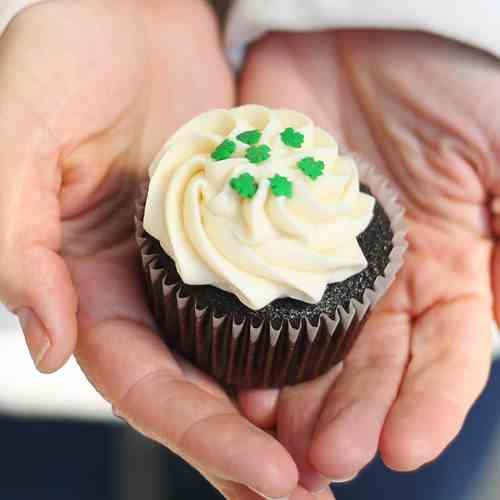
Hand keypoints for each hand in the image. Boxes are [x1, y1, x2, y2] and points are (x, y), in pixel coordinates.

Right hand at [0, 2, 308, 498]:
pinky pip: (280, 288)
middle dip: (249, 447)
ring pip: (246, 351)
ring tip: (337, 456)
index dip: (200, 434)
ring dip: (289, 405)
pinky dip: (309, 334)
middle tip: (309, 497)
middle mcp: (151, 285)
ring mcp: (204, 259)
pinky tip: (347, 368)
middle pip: (202, 385)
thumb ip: (16, 243)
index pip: (145, 384)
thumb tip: (50, 346)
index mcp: (91, 285)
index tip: (264, 478)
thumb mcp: (17, 139)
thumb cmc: (63, 58)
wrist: (127, 10)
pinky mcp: (246, 225)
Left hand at [237, 30, 497, 492]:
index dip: (427, 404)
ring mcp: (314, 255)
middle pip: (364, 362)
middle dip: (347, 412)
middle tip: (322, 459)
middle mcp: (376, 274)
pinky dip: (240, 331)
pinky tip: (231, 370)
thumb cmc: (453, 76)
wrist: (367, 23)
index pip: (441, 356)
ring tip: (274, 438)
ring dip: (291, 391)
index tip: (405, 450)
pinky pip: (249, 289)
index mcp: (442, 266)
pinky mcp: (260, 227)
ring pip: (303, 340)